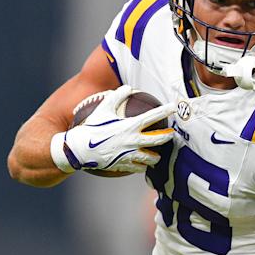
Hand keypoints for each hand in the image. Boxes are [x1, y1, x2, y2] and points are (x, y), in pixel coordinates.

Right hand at [52, 85, 174, 173]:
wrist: (79, 150)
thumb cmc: (91, 127)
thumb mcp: (103, 108)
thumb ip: (116, 96)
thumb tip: (128, 87)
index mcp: (129, 126)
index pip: (152, 117)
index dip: (165, 111)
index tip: (174, 107)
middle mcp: (133, 141)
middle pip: (158, 139)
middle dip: (168, 136)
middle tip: (172, 134)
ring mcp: (130, 155)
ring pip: (151, 158)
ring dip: (156, 156)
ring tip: (157, 155)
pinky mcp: (124, 165)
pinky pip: (139, 168)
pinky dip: (142, 166)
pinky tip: (143, 165)